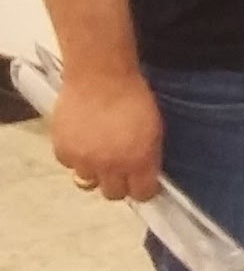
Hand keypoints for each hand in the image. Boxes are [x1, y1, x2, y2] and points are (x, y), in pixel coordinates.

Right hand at [52, 62, 161, 201]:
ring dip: (94, 171)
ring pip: (88, 181)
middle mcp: (111, 166)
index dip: (143, 189)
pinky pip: (69, 164)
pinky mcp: (63, 150)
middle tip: (119, 169)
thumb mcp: (154, 129)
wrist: (101, 76)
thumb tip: (144, 173)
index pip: (142, 194)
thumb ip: (148, 156)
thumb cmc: (134, 96)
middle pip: (113, 194)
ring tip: (98, 153)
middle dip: (118, 184)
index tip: (143, 182)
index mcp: (140, 160)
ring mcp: (84, 160)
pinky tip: (81, 141)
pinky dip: (75, 157)